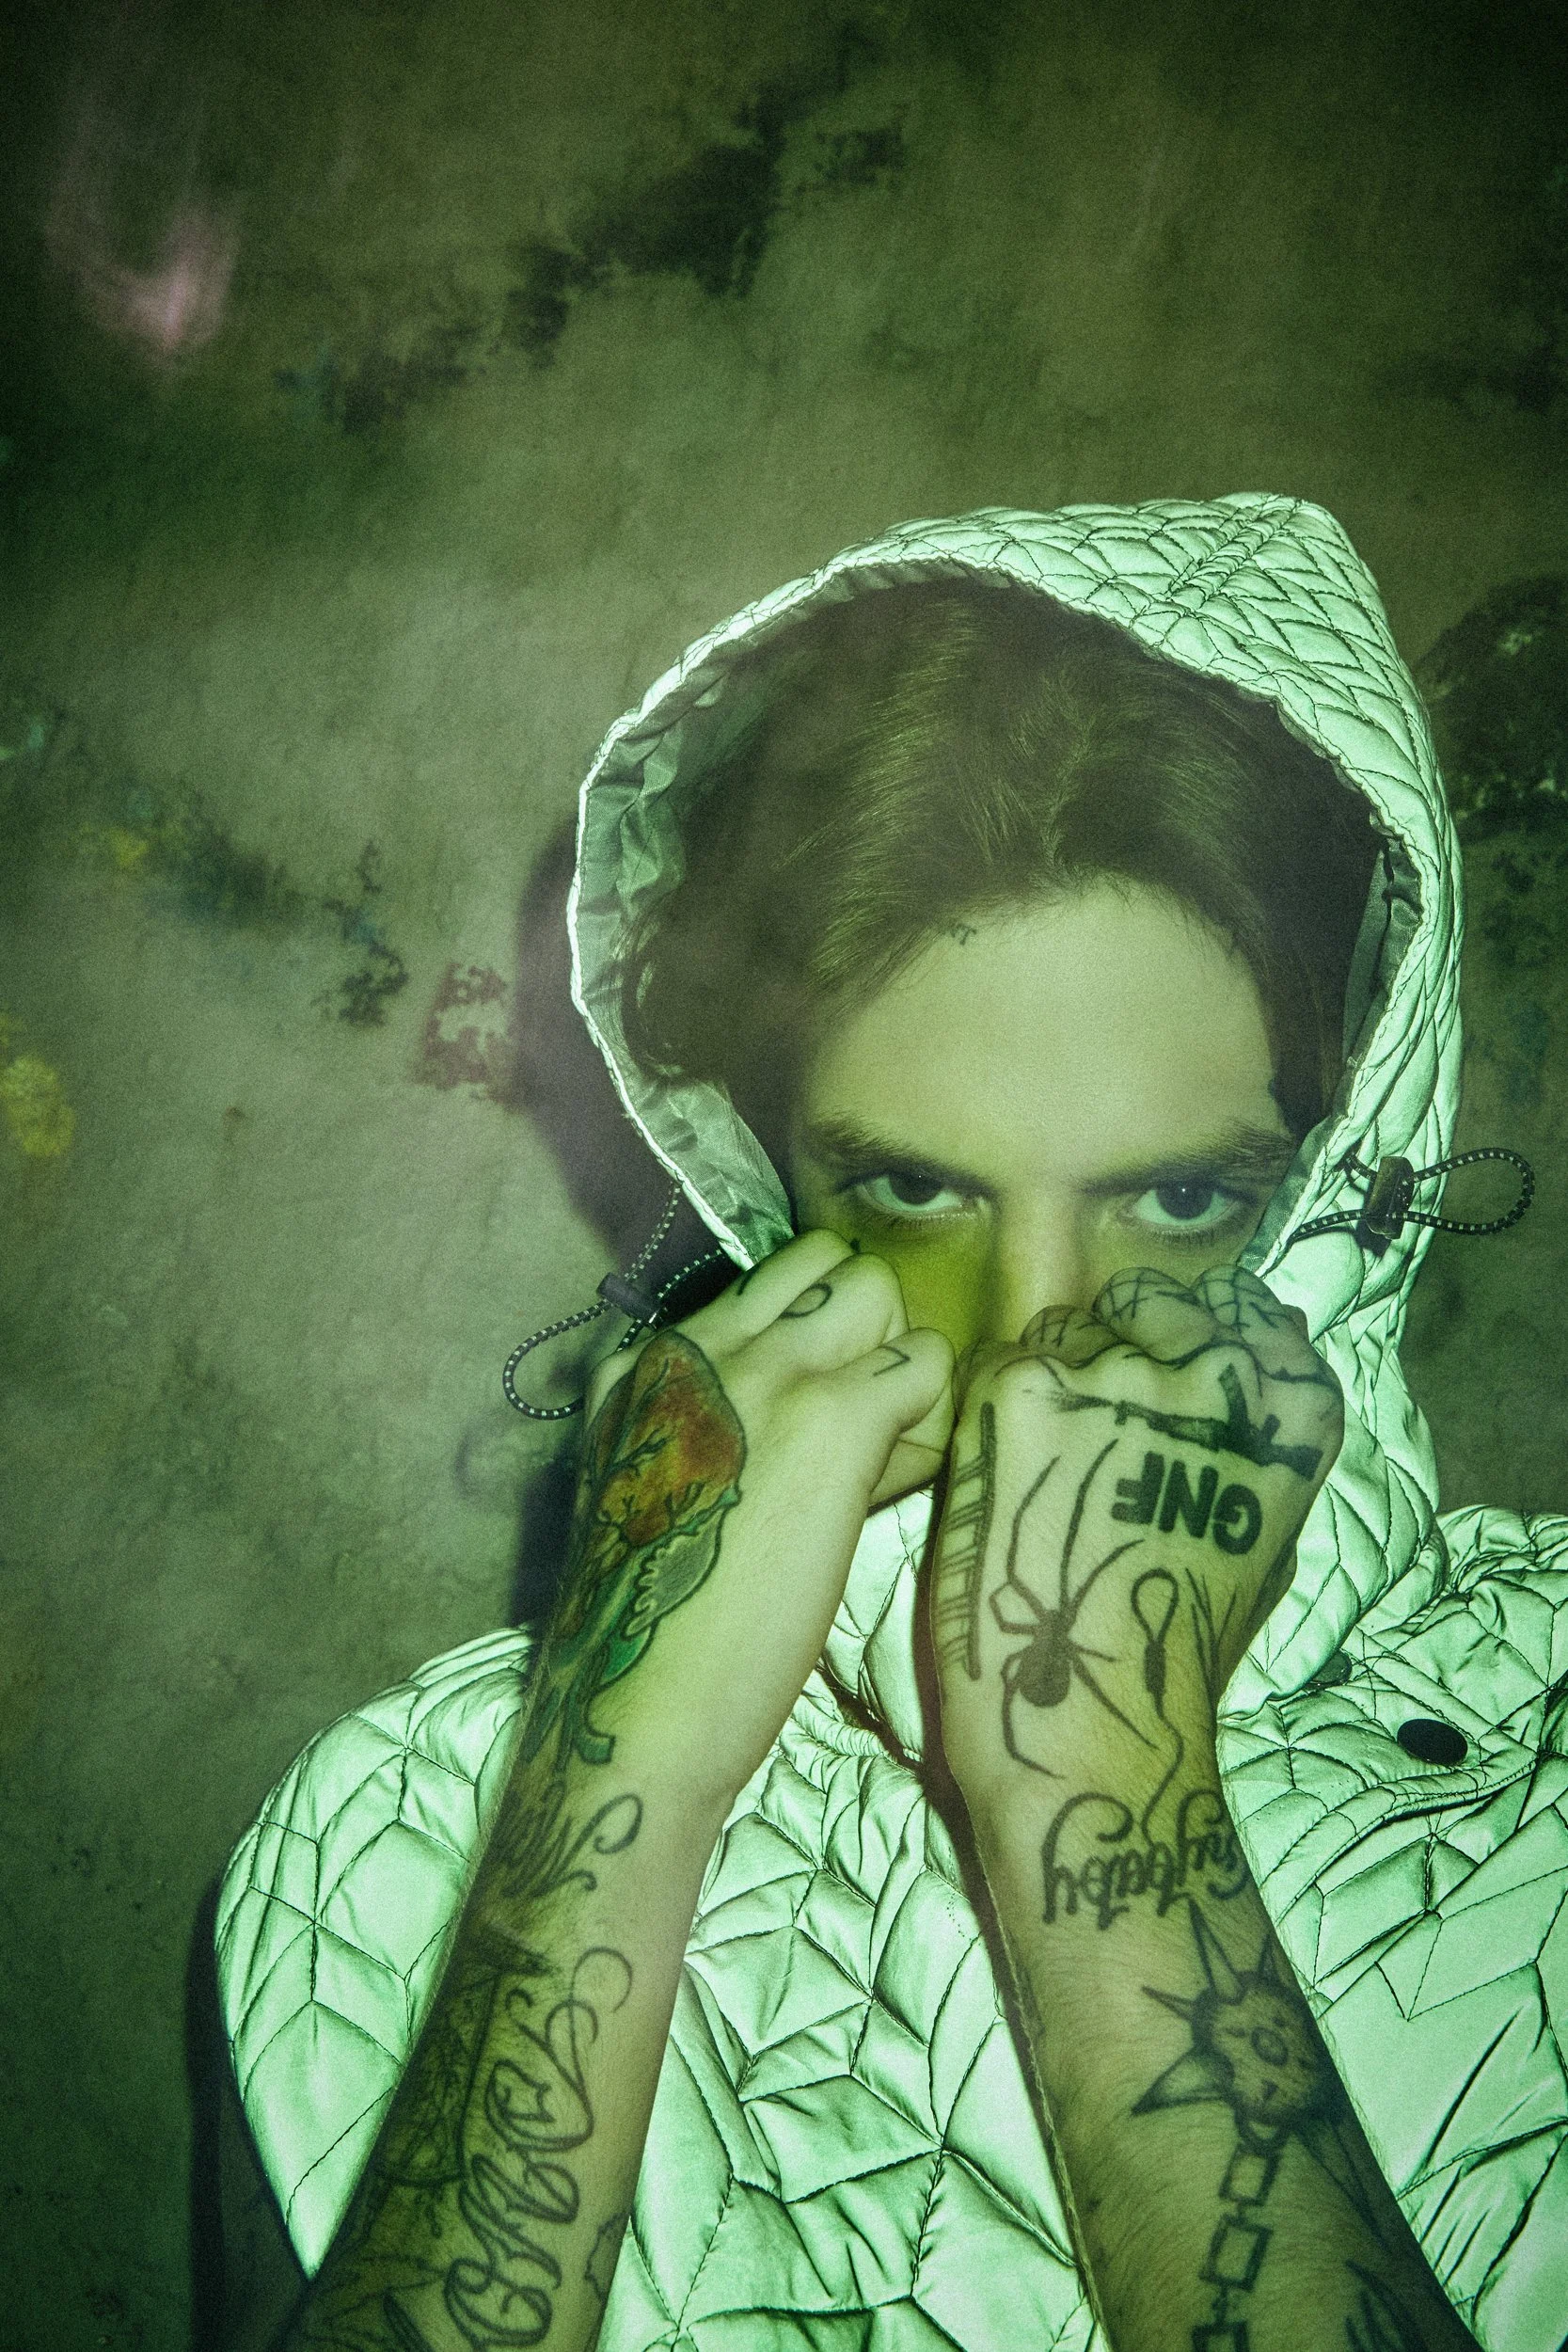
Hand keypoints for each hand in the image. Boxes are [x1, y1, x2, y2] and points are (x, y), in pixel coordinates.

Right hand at [527, 1231, 954, 1816]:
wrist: (632, 1704)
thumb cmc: (647, 1629)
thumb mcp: (644, 1494)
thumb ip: (706, 1429)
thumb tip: (798, 1417)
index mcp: (645, 1362)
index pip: (763, 1291)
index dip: (809, 1352)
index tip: (809, 1431)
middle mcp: (699, 1341)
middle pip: (825, 1266)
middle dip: (865, 1331)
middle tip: (866, 1428)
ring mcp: (766, 1367)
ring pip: (879, 1291)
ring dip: (900, 1364)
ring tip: (884, 1457)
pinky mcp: (831, 1413)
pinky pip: (926, 1364)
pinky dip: (932, 1419)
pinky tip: (896, 1490)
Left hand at [928, 1264, 1342, 1817]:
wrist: (1094, 1725)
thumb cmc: (1180, 1652)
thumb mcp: (1266, 1535)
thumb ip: (1257, 1440)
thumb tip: (1250, 1358)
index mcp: (1293, 1408)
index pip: (1241, 1305)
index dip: (1192, 1334)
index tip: (1165, 1371)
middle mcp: (1217, 1371)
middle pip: (1149, 1303)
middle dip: (1115, 1345)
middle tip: (1088, 1432)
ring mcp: (1118, 1373)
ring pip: (1064, 1328)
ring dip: (1048, 1381)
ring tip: (1041, 1477)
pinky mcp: (1024, 1391)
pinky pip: (999, 1366)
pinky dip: (991, 1414)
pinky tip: (1000, 1486)